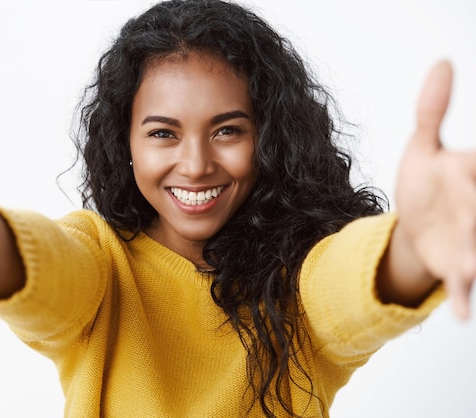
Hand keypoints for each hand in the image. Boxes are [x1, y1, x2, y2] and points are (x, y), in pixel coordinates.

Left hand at [396, 60, 474, 319]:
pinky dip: (466, 301)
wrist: (416, 220)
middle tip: (467, 215)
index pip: (474, 171)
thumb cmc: (426, 182)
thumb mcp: (423, 146)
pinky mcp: (459, 269)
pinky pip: (465, 286)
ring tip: (470, 271)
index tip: (456, 168)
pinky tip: (461, 315)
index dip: (469, 176)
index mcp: (473, 175)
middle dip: (474, 214)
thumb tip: (441, 62)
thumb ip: (432, 110)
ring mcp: (474, 242)